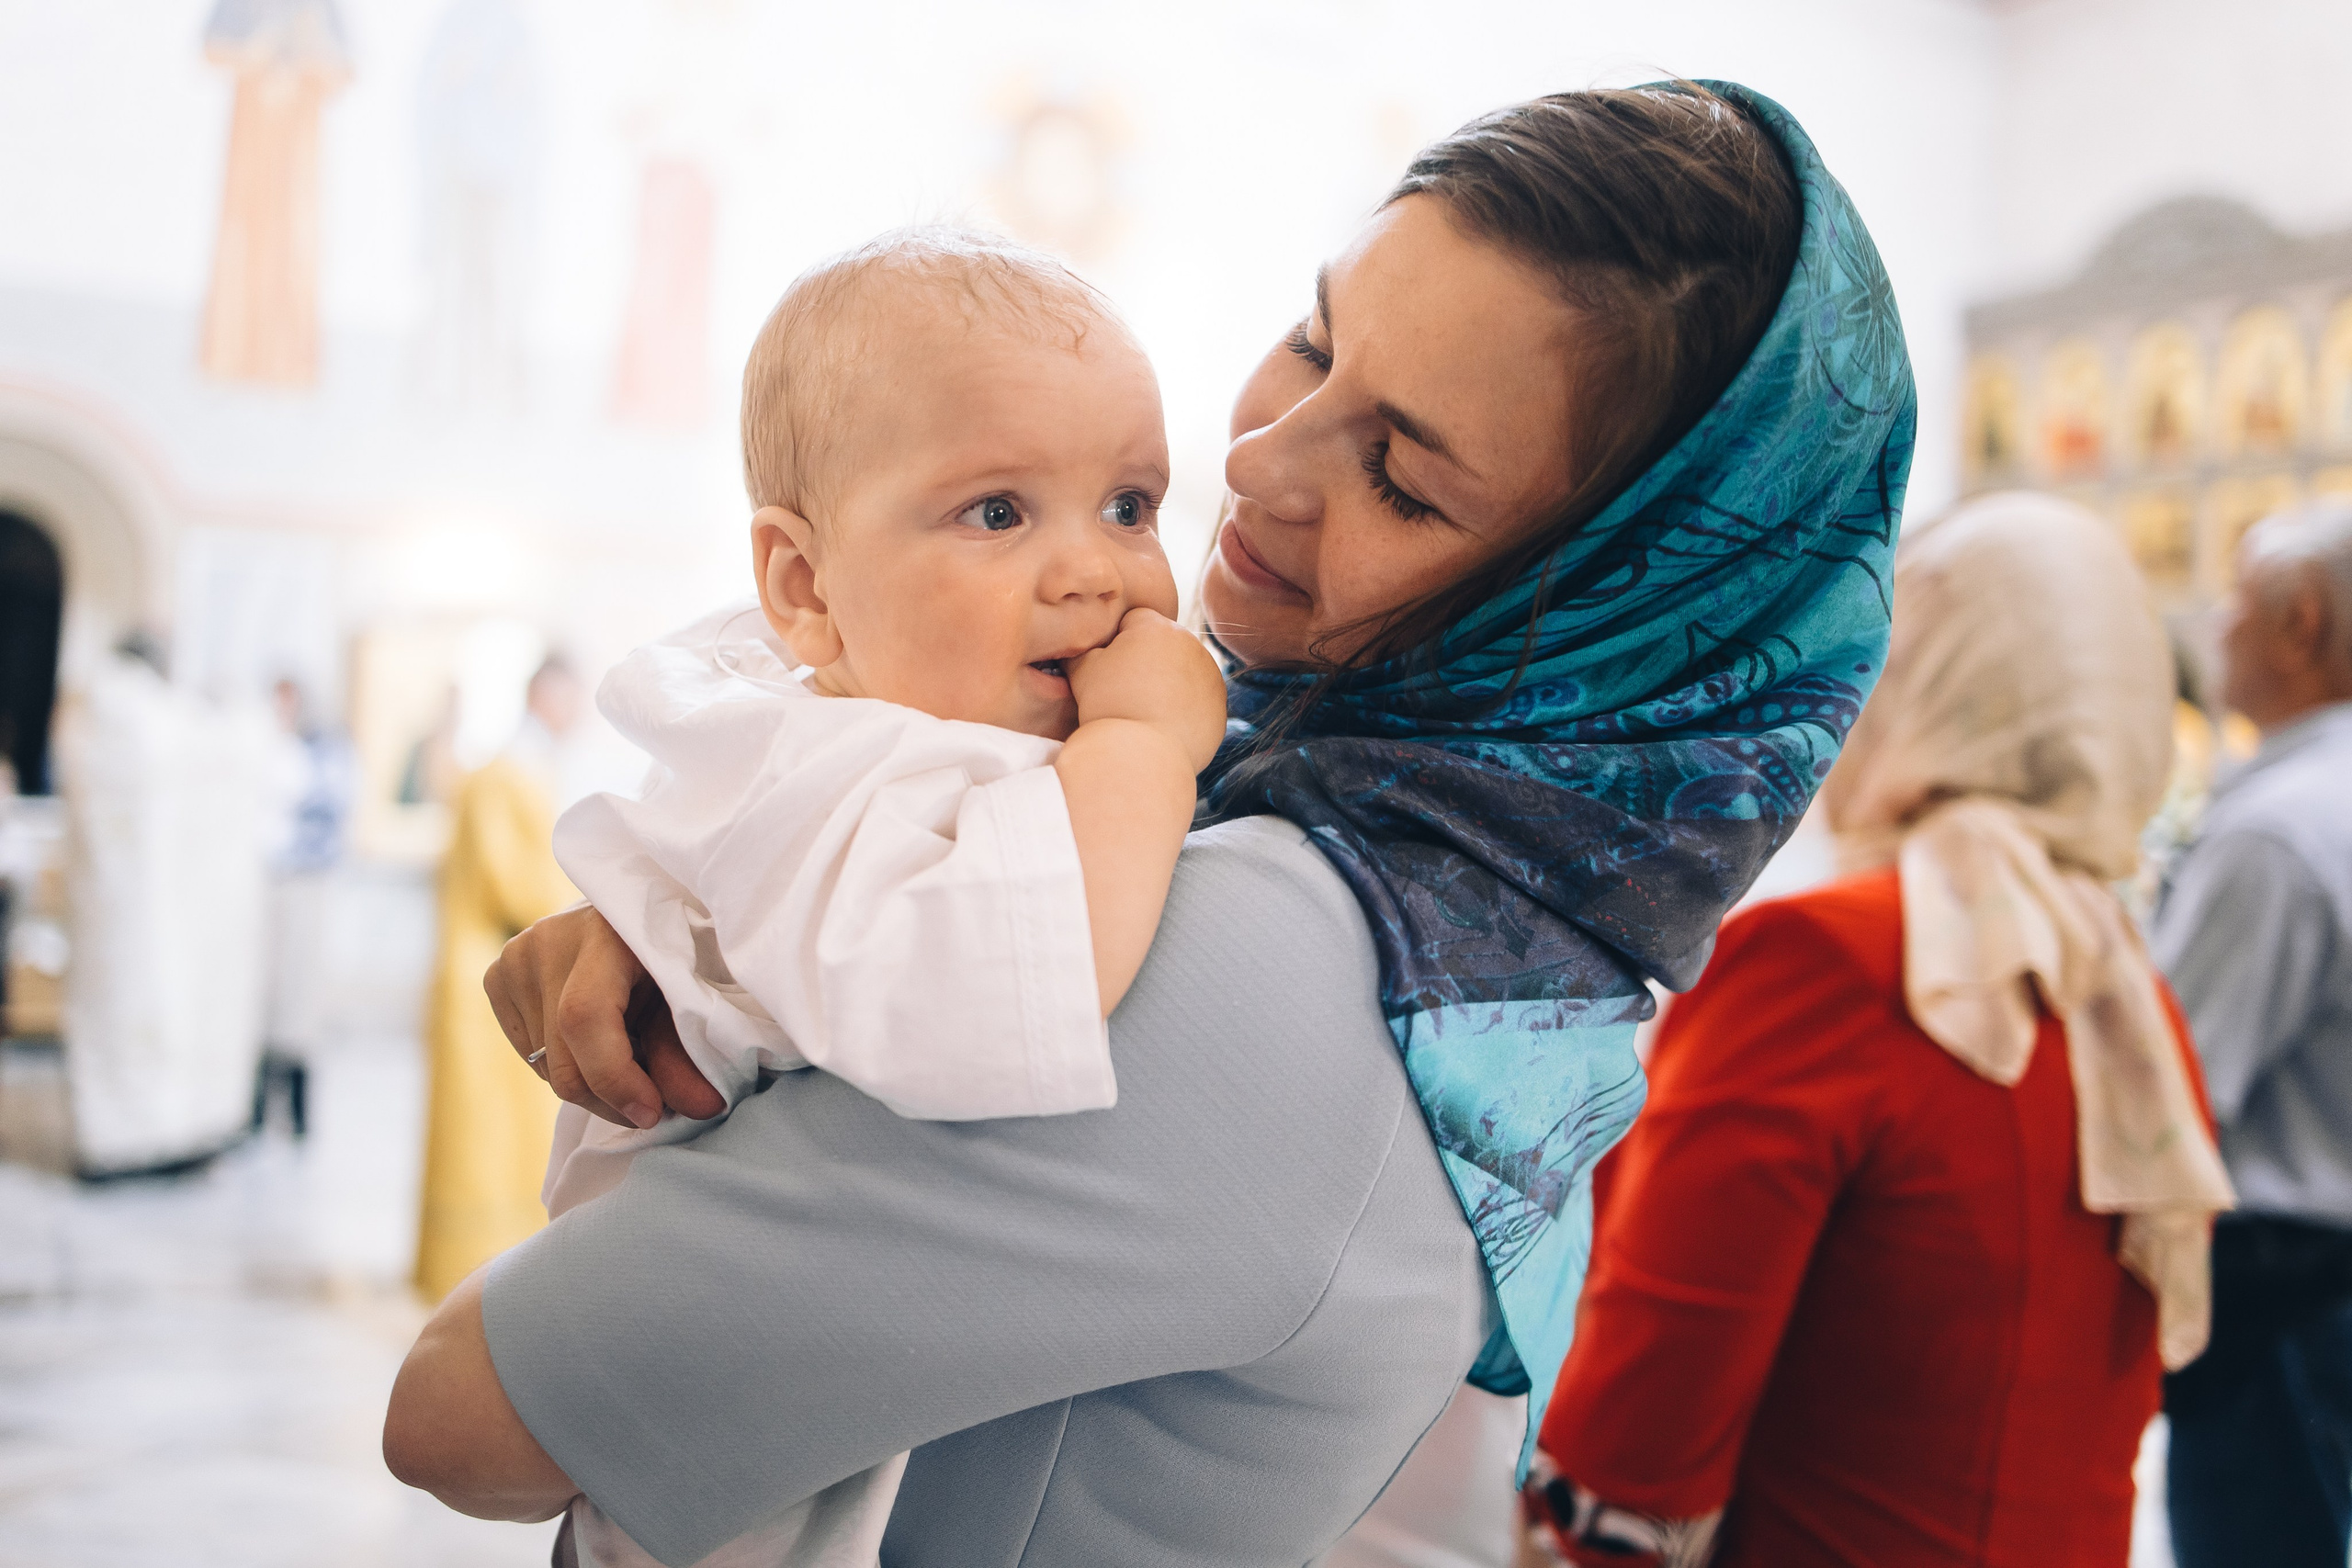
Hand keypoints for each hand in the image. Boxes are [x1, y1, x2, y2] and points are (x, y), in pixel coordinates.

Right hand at [483, 905, 724, 1127]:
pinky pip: (529, 1055)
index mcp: (604, 932)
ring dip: (591, 1084)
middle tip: (649, 1106)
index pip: (585, 1017)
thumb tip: (700, 1110)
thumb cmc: (664, 956)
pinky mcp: (496, 977)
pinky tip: (593, 1043)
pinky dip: (566, 1067)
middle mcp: (548, 941)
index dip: (615, 1077)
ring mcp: (513, 957)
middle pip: (562, 1058)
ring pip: (546, 1068)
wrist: (625, 918)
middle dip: (610, 1099)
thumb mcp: (684, 997)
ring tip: (628, 1059)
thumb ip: (685, 1054)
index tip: (650, 1113)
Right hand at [1064, 608, 1228, 772]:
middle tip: (1125, 691)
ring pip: (1182, 671)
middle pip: (1162, 645)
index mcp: (1157, 627)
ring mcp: (1210, 676)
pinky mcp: (1219, 707)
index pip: (1134, 621)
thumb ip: (1084, 646)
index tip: (1108, 668)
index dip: (1117, 642)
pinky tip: (1162, 726)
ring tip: (1143, 710)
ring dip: (1167, 683)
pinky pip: (1197, 700)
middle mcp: (1191, 645)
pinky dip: (1183, 708)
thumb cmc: (1108, 708)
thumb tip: (1084, 642)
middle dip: (1146, 660)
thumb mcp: (1082, 669)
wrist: (1141, 757)